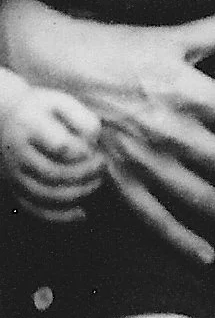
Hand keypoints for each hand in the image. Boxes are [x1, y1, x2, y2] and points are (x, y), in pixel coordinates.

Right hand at [0, 0, 214, 263]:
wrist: (51, 69)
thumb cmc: (117, 48)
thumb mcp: (171, 36)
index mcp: (187, 91)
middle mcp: (169, 130)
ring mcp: (142, 160)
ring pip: (201, 197)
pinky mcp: (117, 181)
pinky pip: (154, 218)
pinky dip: (180, 240)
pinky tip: (208, 255)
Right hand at [0, 73, 103, 222]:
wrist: (4, 117)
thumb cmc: (41, 108)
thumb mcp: (61, 101)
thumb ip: (82, 117)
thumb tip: (95, 140)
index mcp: (30, 127)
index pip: (60, 146)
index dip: (83, 151)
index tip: (95, 148)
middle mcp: (18, 153)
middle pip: (54, 173)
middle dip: (85, 174)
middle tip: (102, 165)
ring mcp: (14, 174)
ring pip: (45, 195)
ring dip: (77, 194)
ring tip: (96, 183)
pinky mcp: (15, 188)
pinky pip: (35, 209)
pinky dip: (60, 216)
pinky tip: (82, 213)